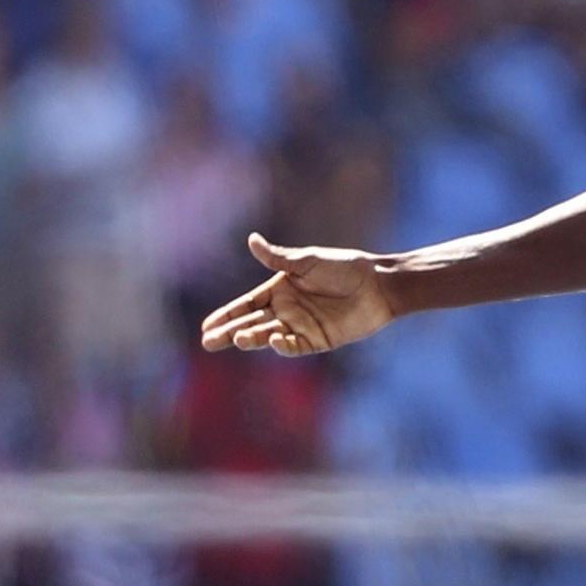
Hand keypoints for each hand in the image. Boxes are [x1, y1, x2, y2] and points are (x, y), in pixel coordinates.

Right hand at [198, 234, 396, 356]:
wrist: (378, 284)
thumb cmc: (344, 267)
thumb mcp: (308, 261)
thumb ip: (278, 257)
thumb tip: (251, 239)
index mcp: (279, 290)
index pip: (246, 305)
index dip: (227, 315)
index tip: (206, 326)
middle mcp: (286, 310)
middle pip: (251, 324)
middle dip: (230, 333)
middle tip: (208, 342)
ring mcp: (301, 327)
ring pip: (269, 336)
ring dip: (253, 338)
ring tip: (238, 339)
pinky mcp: (318, 340)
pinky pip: (296, 346)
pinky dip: (284, 345)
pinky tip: (274, 341)